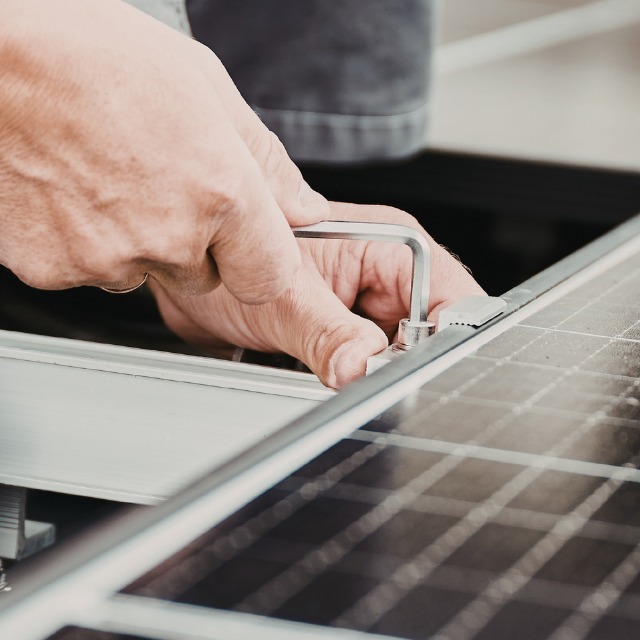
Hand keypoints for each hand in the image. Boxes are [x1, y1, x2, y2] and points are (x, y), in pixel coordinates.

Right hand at [0, 0, 328, 302]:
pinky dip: (71, 240)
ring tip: (94, 169)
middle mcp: (169, 235)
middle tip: (146, 178)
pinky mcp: (50, 272)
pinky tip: (57, 185)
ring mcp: (107, 260)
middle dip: (187, 243)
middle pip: (201, 278)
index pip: (270, 275)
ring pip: (136, 273)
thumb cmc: (88, 54)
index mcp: (220, 190)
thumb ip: (262, 157)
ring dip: (125, 239)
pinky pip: (78, 270)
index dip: (255, 258)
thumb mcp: (202, 80)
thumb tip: (303, 205)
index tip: (242, 243)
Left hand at [153, 203, 487, 387]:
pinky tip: (308, 375)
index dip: (443, 340)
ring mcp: (365, 316)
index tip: (412, 371)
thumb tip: (364, 367)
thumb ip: (327, 333)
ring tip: (315, 363)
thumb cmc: (227, 258)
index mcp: (390, 250)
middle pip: (427, 342)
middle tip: (351, 373)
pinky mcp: (344, 344)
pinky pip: (361, 379)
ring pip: (393, 367)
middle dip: (396, 369)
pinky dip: (340, 389)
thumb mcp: (281, 299)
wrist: (188, 279)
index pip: (451, 300)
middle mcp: (384, 282)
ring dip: (362, 380)